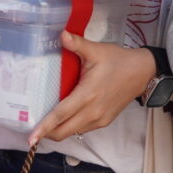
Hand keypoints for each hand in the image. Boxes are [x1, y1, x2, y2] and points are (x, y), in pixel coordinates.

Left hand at [27, 31, 154, 145]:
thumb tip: (61, 34)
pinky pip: (81, 129)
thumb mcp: (96, 50)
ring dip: (58, 131)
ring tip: (46, 121)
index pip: (60, 115)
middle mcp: (92, 112)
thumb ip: (77, 44)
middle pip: (63, 132)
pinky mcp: (104, 122)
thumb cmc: (117, 60)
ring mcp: (99, 120)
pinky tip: (65, 116)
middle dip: (47, 133)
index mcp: (87, 95)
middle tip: (33, 126)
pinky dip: (70, 126)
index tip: (30, 138)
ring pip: (72, 133)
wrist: (142, 72)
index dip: (44, 127)